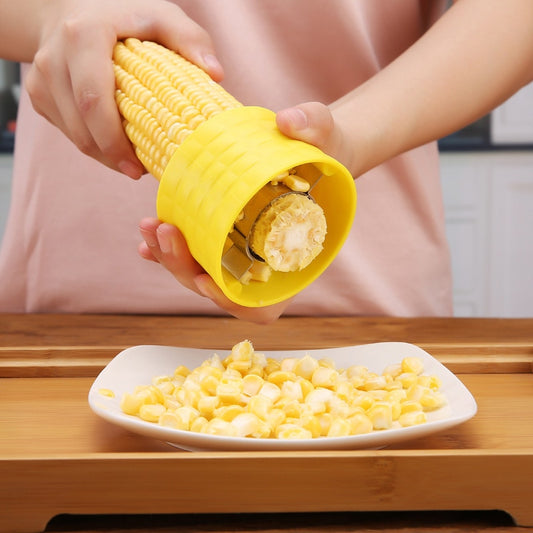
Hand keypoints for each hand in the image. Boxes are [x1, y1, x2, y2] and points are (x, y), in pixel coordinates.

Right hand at [24, 0, 222, 178]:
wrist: (73, 8)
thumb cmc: (125, 14)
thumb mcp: (161, 15)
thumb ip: (189, 39)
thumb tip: (216, 75)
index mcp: (84, 35)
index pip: (93, 100)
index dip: (114, 141)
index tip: (137, 167)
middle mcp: (54, 57)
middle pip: (82, 125)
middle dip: (112, 157)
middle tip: (139, 172)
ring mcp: (41, 78)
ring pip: (74, 135)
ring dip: (104, 156)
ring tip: (132, 162)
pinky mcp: (39, 94)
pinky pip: (68, 132)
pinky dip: (93, 145)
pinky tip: (114, 145)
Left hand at [137, 102, 349, 321]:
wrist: (314, 154)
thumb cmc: (326, 152)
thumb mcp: (326, 136)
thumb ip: (314, 126)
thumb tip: (288, 122)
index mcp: (294, 261)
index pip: (262, 306)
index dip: (232, 302)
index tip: (207, 279)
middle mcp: (265, 267)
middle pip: (219, 290)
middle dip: (185, 269)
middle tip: (165, 233)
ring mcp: (243, 255)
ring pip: (200, 275)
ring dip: (170, 258)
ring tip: (151, 227)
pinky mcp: (225, 239)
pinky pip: (195, 255)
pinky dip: (168, 252)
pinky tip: (148, 238)